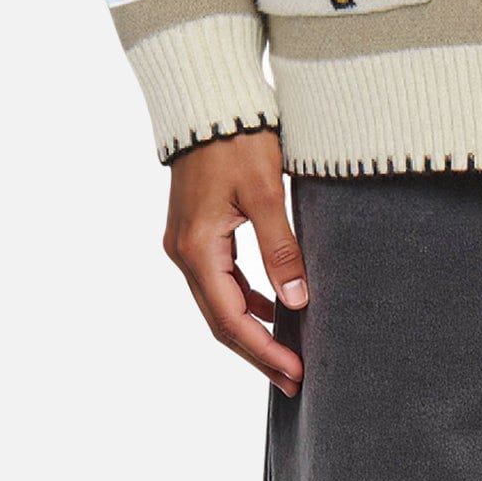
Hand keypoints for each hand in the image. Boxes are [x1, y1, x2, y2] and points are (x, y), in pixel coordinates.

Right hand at [164, 129, 307, 394]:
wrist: (210, 102)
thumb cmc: (238, 140)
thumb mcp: (264, 192)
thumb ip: (281, 247)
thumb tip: (298, 300)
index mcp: (197, 250)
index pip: (231, 320)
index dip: (264, 351)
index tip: (294, 374)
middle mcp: (183, 253)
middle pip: (221, 320)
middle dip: (257, 351)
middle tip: (294, 378)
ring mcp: (185, 243)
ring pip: (218, 302)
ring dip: (251, 328)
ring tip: (286, 351)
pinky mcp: (195, 231)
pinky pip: (219, 279)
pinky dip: (244, 299)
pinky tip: (271, 305)